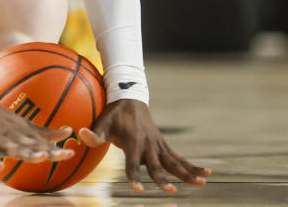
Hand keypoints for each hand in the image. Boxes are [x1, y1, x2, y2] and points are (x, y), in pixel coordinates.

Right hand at [0, 96, 73, 168]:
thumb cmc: (2, 118)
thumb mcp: (25, 125)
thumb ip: (46, 133)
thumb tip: (69, 132)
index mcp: (25, 135)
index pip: (43, 146)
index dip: (56, 151)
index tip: (71, 154)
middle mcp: (14, 138)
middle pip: (31, 147)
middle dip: (45, 152)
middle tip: (59, 155)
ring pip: (14, 149)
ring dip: (27, 153)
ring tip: (41, 157)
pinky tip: (0, 167)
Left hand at [79, 99, 209, 192]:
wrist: (129, 98)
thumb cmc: (113, 114)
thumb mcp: (101, 122)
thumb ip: (94, 133)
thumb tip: (81, 134)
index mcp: (132, 142)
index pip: (131, 163)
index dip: (132, 175)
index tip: (135, 188)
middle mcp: (148, 145)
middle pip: (157, 166)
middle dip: (163, 179)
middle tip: (171, 191)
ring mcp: (158, 145)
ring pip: (174, 162)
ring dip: (188, 172)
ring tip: (202, 182)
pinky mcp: (163, 145)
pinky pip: (179, 157)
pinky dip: (192, 165)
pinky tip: (207, 173)